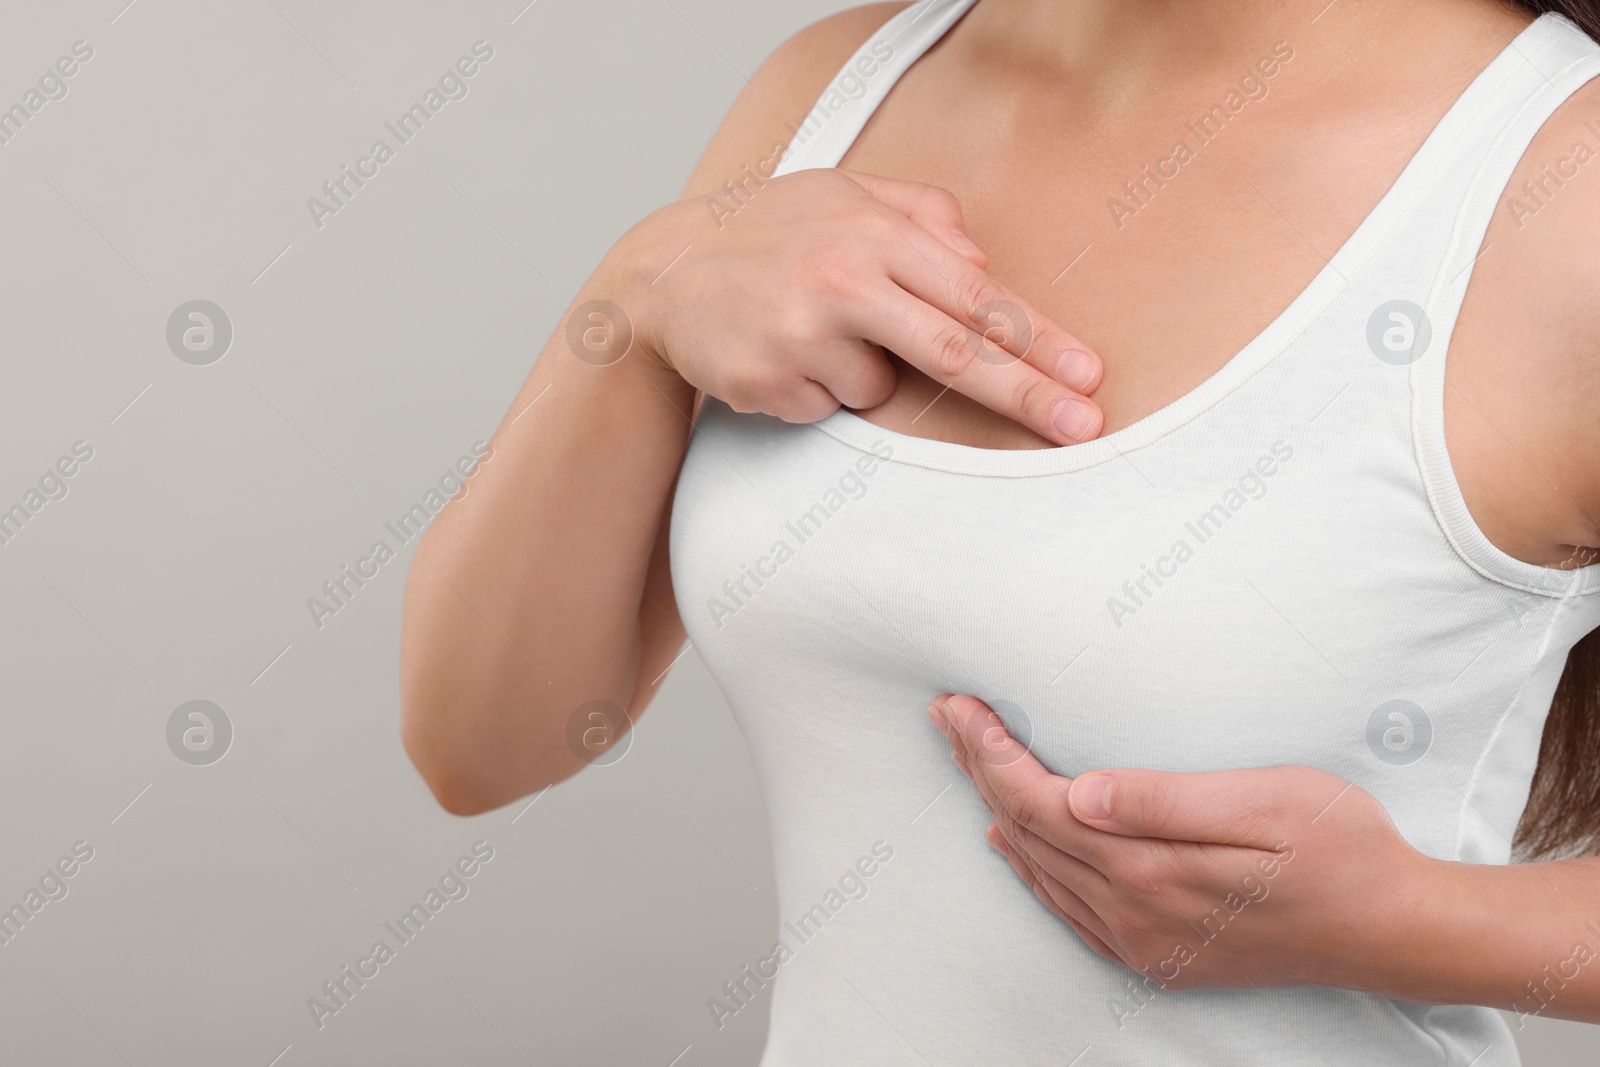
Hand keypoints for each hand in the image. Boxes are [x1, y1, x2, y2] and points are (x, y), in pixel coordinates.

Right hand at [616, 168, 1103, 444]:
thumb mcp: (843, 193)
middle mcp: (842, 280)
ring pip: (880, 388)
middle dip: (1027, 395)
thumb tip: (984, 268)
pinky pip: (828, 407)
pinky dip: (817, 388)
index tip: (1088, 376)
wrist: (660, 274)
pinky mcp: (770, 381)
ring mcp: (803, 334)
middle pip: (955, 353)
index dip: (1038, 340)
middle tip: (1083, 428)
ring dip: (862, 372)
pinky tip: (778, 350)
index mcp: (873, 232)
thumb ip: (923, 216)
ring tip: (810, 328)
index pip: (976, 297)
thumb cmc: (769, 231)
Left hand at [927, 693, 1442, 993]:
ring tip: (967, 758)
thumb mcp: (1265, 805)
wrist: (1393, 930)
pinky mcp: (1158, 953)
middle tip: (945, 715)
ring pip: (1040, 868)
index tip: (960, 706)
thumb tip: (1077, 793)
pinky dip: (1030, 866)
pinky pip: (1068, 909)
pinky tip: (1013, 842)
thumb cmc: (1340, 851)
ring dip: (996, 809)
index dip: (992, 753)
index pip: (1039, 803)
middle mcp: (1134, 915)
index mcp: (1151, 871)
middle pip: (1027, 832)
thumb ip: (1164, 801)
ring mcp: (1143, 942)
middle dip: (980, 768)